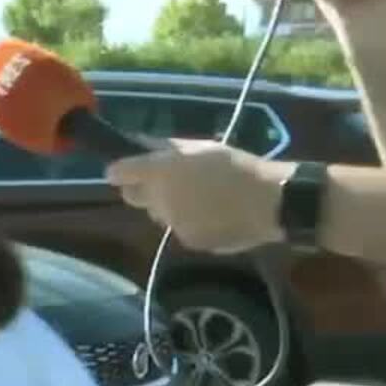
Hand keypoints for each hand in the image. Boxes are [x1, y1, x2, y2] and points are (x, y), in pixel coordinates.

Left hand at [105, 139, 290, 253]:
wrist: (267, 202)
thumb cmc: (235, 167)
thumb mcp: (200, 147)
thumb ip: (166, 148)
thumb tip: (141, 144)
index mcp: (160, 171)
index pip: (118, 173)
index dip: (119, 171)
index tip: (124, 171)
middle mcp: (159, 198)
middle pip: (134, 196)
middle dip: (144, 190)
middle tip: (169, 182)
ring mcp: (172, 222)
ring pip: (158, 213)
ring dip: (169, 206)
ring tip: (201, 198)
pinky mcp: (187, 240)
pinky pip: (180, 229)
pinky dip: (190, 222)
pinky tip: (213, 214)